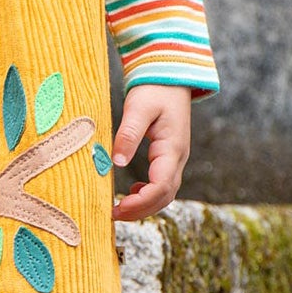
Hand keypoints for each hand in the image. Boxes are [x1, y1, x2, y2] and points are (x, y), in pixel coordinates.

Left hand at [110, 84, 191, 222]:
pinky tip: (132, 194)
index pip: (161, 186)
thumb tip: (117, 162)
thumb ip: (129, 134)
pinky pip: (162, 184)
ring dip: (144, 205)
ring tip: (119, 210)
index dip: (141, 202)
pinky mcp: (168, 157)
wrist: (170, 77)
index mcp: (173, 148)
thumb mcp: (138, 107)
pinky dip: (148, 195)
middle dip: (141, 210)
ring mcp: (175, 159)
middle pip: (165, 196)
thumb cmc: (154, 89)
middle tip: (113, 215)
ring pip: (165, 193)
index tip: (119, 207)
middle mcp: (178, 158)